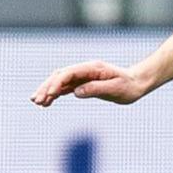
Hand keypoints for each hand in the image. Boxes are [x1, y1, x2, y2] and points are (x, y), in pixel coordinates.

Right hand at [31, 59, 153, 106]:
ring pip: (60, 82)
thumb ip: (96, 89)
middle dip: (47, 87)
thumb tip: (76, 92)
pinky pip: (65, 88)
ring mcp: (83, 76)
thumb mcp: (115, 89)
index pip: (69, 73)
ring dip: (48, 91)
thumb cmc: (129, 86)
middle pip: (60, 76)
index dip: (57, 83)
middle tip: (36, 100)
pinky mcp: (83, 84)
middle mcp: (85, 70)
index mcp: (93, 68)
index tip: (50, 96)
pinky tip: (47, 103)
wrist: (136, 84)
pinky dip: (55, 94)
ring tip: (37, 103)